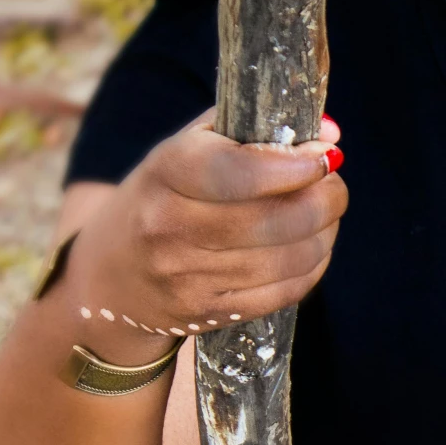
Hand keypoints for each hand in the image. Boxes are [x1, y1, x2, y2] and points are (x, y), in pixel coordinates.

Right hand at [55, 112, 346, 364]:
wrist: (112, 275)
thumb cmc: (166, 196)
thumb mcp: (190, 148)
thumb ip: (255, 132)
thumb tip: (331, 135)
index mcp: (167, 171)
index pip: (240, 171)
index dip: (295, 167)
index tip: (325, 158)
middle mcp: (170, 226)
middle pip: (274, 219)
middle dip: (324, 200)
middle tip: (334, 187)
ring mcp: (186, 276)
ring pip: (288, 258)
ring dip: (324, 234)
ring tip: (324, 217)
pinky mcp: (206, 312)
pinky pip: (284, 292)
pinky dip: (312, 267)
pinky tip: (310, 248)